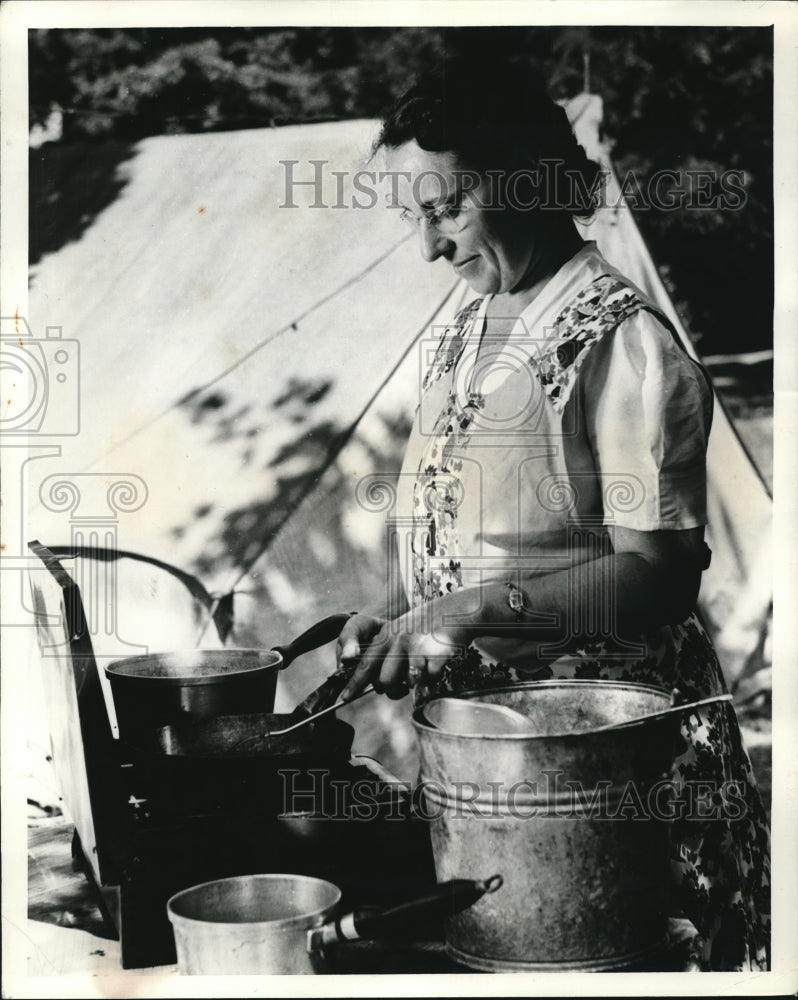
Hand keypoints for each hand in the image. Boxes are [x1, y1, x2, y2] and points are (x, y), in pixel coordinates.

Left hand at [340, 608, 469, 700]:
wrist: (455, 610)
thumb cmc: (424, 628)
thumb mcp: (398, 633)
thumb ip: (384, 655)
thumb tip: (377, 685)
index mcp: (386, 636)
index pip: (364, 665)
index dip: (353, 684)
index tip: (343, 699)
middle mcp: (398, 640)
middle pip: (385, 681)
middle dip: (392, 690)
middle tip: (401, 687)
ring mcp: (418, 645)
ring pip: (408, 682)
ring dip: (415, 683)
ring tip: (421, 670)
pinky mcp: (437, 653)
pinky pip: (431, 679)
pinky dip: (434, 677)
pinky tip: (436, 663)